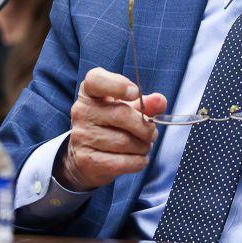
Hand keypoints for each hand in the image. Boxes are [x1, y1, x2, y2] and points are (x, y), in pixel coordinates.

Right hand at [56, 67, 166, 191]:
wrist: (87, 156)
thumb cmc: (110, 126)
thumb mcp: (126, 109)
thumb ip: (145, 103)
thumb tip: (160, 101)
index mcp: (89, 92)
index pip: (96, 80)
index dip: (117, 85)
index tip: (135, 92)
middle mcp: (82, 111)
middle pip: (120, 114)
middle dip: (144, 127)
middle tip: (152, 133)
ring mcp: (81, 136)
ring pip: (123, 141)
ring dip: (143, 146)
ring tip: (144, 147)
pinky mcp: (85, 159)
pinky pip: (121, 161)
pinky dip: (137, 162)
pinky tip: (139, 159)